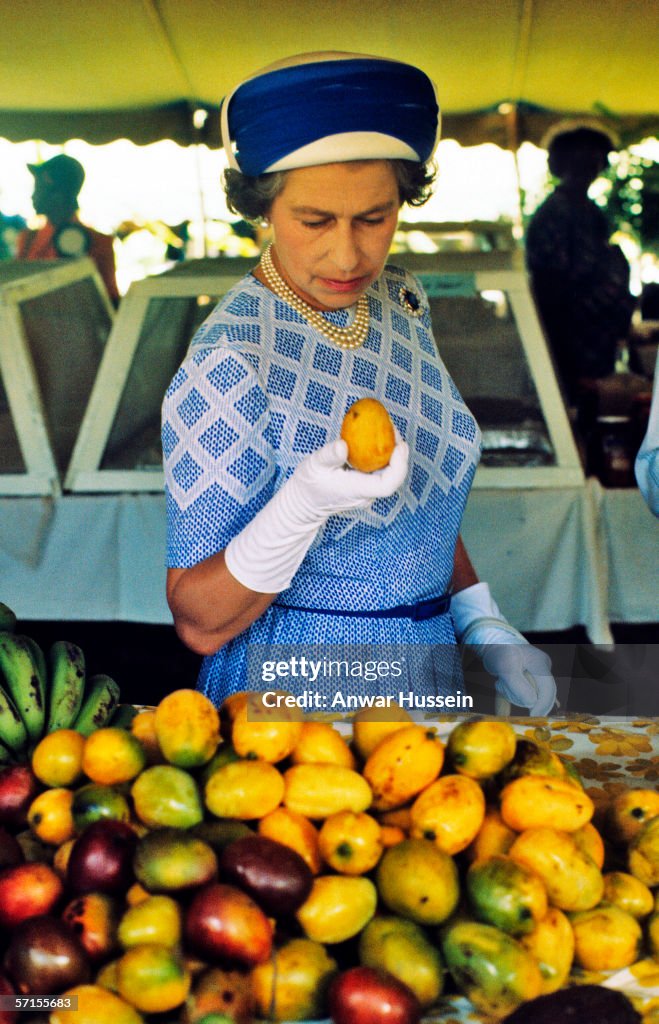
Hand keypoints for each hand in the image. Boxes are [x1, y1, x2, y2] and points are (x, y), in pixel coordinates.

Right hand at [292, 437, 409, 519]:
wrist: (304, 503)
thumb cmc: (308, 485)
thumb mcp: (314, 466)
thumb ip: (329, 456)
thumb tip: (343, 444)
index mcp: (357, 490)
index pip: (387, 484)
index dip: (399, 465)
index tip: (399, 445)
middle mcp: (366, 494)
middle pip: (393, 477)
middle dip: (399, 452)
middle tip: (392, 428)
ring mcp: (367, 492)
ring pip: (389, 474)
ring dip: (391, 452)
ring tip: (386, 429)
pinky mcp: (365, 487)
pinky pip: (380, 471)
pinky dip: (382, 455)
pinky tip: (376, 438)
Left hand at [476, 629, 556, 716]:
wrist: (489, 640)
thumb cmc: (497, 650)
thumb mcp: (504, 667)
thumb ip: (518, 685)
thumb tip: (532, 703)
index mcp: (540, 663)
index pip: (548, 689)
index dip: (543, 705)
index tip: (532, 718)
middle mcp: (541, 668)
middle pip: (539, 694)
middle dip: (520, 696)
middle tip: (502, 686)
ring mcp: (535, 674)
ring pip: (529, 696)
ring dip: (512, 694)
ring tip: (500, 683)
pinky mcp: (526, 679)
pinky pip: (522, 695)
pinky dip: (511, 699)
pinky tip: (502, 711)